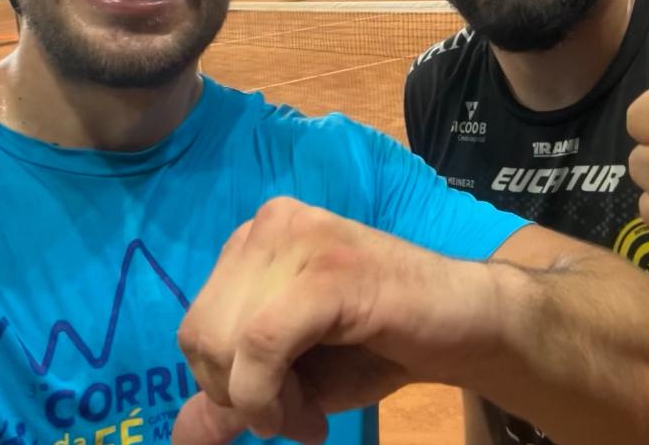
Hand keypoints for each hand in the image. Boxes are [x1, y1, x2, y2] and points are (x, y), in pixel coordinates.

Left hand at [172, 197, 495, 444]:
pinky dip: (269, 396)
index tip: (278, 412)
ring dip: (264, 405)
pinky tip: (311, 417)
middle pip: (202, 335)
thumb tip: (181, 437)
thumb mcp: (294, 379)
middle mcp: (269, 224)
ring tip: (311, 416)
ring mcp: (299, 237)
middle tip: (299, 419)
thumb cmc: (380, 346)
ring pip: (227, 341)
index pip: (196, 327)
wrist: (467, 325)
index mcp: (253, 240)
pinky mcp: (327, 268)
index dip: (226, 387)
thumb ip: (236, 398)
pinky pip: (260, 344)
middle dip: (242, 399)